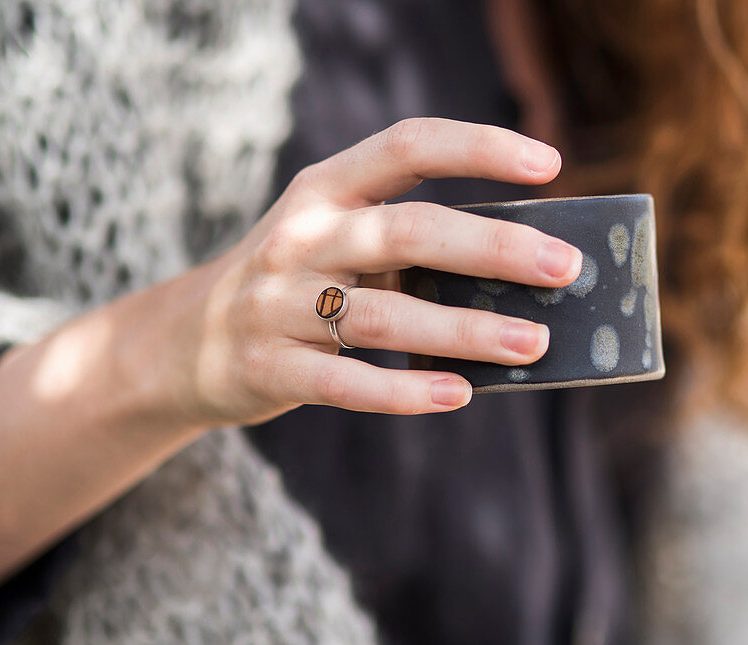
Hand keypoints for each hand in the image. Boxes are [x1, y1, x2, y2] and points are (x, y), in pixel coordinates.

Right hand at [153, 118, 581, 425]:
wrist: (183, 343)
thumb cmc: (292, 286)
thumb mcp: (333, 244)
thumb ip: (405, 252)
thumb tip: (517, 285)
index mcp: (324, 190)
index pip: (407, 147)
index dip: (479, 148)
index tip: (549, 163)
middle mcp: (299, 238)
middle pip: (406, 232)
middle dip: (492, 248)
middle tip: (564, 268)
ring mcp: (277, 305)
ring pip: (383, 316)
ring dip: (465, 331)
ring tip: (532, 346)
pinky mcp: (269, 368)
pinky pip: (345, 383)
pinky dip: (405, 390)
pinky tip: (458, 394)